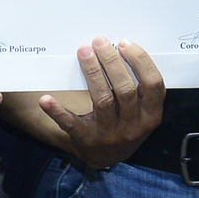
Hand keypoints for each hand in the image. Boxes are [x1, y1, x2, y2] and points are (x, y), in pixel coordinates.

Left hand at [36, 38, 165, 168]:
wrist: (105, 156)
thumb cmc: (125, 121)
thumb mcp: (141, 110)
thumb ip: (139, 86)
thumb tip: (122, 47)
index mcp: (151, 115)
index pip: (153, 84)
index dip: (140, 61)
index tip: (124, 43)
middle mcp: (133, 127)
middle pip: (125, 89)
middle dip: (111, 61)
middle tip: (99, 41)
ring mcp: (109, 135)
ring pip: (102, 99)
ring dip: (92, 72)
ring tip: (84, 51)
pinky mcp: (85, 139)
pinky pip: (70, 123)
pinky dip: (57, 111)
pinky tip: (45, 99)